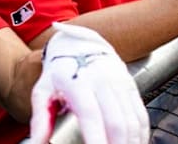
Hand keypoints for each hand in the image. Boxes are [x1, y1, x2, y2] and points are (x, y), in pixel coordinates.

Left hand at [28, 22, 148, 143]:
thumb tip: (36, 143)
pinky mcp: (130, 85)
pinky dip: (141, 134)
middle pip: (116, 122)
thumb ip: (40, 118)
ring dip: (131, 143)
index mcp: (78, 83)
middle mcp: (102, 81)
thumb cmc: (59, 71)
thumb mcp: (42, 90)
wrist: (78, 44)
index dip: (96, 139)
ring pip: (132, 120)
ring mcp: (119, 82)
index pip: (91, 116)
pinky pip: (141, 114)